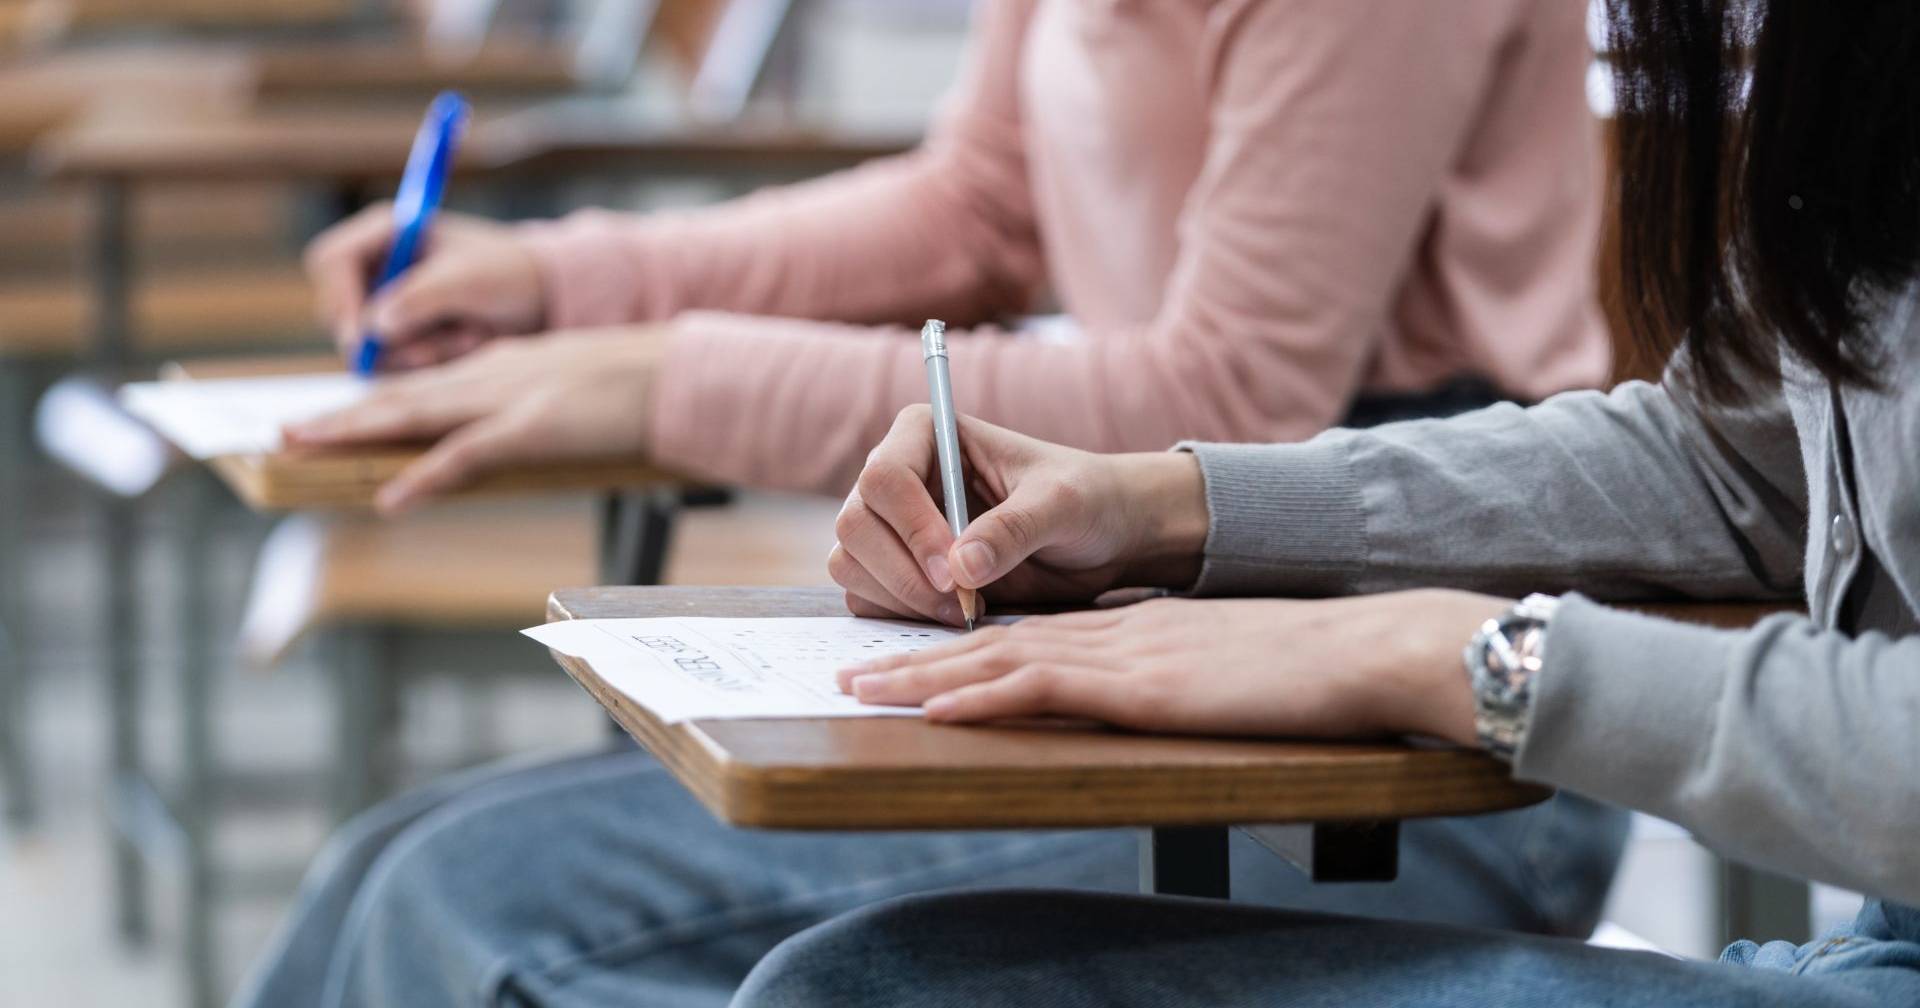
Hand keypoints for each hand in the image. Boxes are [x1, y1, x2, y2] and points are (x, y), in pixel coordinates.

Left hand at [284, 327, 664, 512]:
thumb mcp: (573, 389)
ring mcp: (509, 399)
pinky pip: (465, 456)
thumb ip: (535, 402)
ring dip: (354, 431)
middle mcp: (493, 376)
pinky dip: (424, 477)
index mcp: (504, 367)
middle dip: (341, 415)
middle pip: (401, 396)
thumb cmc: (640, 384)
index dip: (374, 403)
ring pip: (414, 413)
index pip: (424, 385)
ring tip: (303, 445)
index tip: (334, 418)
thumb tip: (515, 427)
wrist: (679, 373)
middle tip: (286, 431)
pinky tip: (390, 497)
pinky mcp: (532, 428)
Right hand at [305, 203, 546, 369]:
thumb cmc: (509, 272)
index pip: (331, 261)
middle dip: (386, 340)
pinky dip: (431, 362)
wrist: (544, 299)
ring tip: (470, 336)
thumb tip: (374, 327)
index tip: (362, 334)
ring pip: (367, 347)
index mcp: (387, 232)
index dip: (340, 298)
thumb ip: (420, 297)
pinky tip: (467, 345)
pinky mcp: (401, 338)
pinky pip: (393, 366)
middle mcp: (378, 268)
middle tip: (432, 351)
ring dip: (420, 352)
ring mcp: (386, 305)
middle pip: (338, 312)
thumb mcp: (468, 279)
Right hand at [830, 407, 1208, 625]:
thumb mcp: (1062, 505)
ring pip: (851, 563)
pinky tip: (952, 614)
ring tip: (964, 608)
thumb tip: (962, 568)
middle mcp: (898, 476)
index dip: (913, 529)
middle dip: (902, 572)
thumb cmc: (1085, 499)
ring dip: (900, 598)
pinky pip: (866, 597)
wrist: (1099, 538)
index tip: (956, 572)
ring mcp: (891, 525)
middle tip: (959, 603)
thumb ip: (1014, 529)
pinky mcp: (895, 569)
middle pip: (855, 524)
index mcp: (926, 434)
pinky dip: (899, 615)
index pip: (884, 476)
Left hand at [837, 591, 1510, 746]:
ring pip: (998, 660)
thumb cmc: (1306, 665)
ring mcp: (1121, 655)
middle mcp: (1111, 633)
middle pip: (994, 641)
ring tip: (863, 688)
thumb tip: (1148, 691)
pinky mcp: (1138, 685)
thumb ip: (1176, 672)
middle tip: (852, 672)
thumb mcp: (1221, 664)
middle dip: (917, 657)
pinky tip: (936, 707)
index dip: (961, 647)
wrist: (1359, 647)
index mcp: (1130, 628)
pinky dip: (981, 697)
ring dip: (923, 675)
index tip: (910, 661)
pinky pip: (1040, 689)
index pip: (1027, 635)